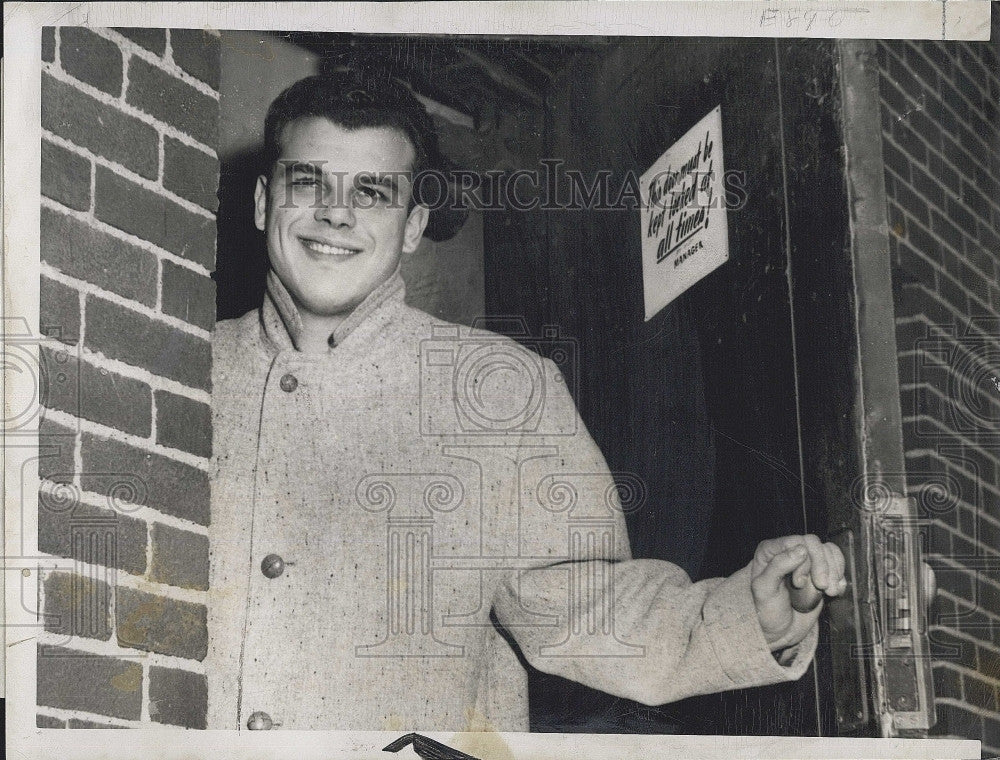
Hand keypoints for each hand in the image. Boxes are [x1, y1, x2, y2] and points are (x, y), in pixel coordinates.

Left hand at [749, 535, 846, 651]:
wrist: (781, 631)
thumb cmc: (767, 611)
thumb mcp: (764, 590)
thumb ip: (778, 566)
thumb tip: (801, 549)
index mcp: (770, 551)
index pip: (794, 541)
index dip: (803, 559)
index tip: (800, 583)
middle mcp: (788, 551)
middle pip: (814, 544)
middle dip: (822, 565)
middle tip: (822, 587)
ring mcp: (806, 561)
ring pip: (828, 551)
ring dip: (833, 571)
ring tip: (829, 592)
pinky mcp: (820, 572)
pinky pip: (837, 562)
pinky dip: (840, 575)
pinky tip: (835, 590)